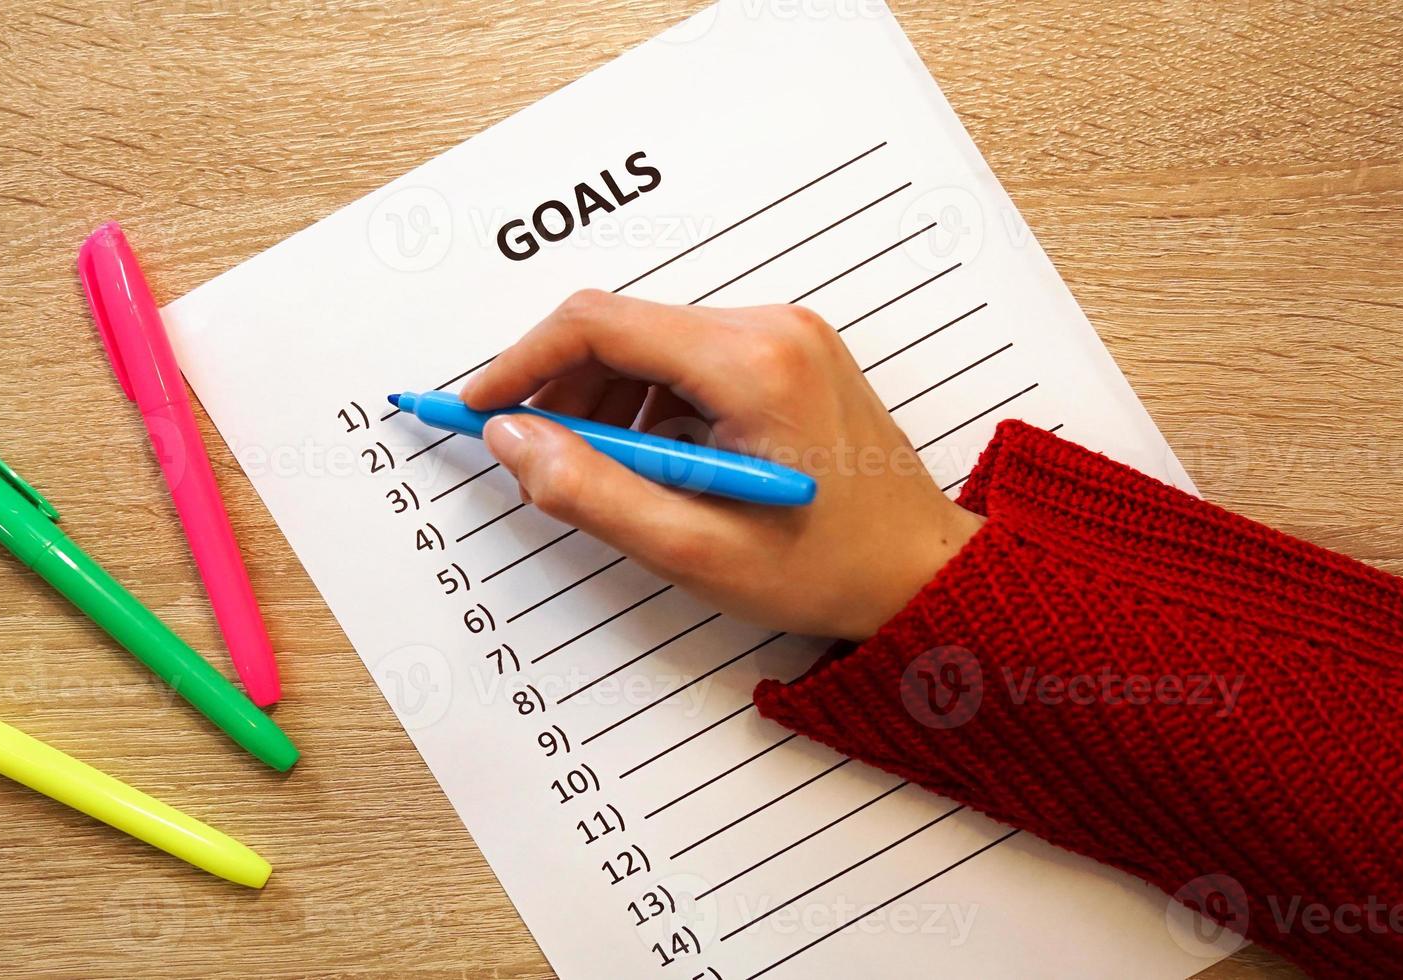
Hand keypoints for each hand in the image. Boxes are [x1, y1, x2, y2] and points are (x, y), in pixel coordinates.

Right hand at [460, 290, 983, 639]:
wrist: (921, 572)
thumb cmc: (829, 569)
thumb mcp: (694, 550)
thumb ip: (591, 492)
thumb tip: (514, 441)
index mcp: (753, 364)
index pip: (600, 323)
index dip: (522, 364)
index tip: (481, 408)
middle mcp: (772, 328)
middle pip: (622, 328)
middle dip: (563, 391)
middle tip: (538, 463)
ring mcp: (785, 336)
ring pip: (650, 344)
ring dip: (605, 402)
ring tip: (606, 478)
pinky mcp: (787, 353)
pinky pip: (688, 359)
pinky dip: (649, 404)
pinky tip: (655, 463)